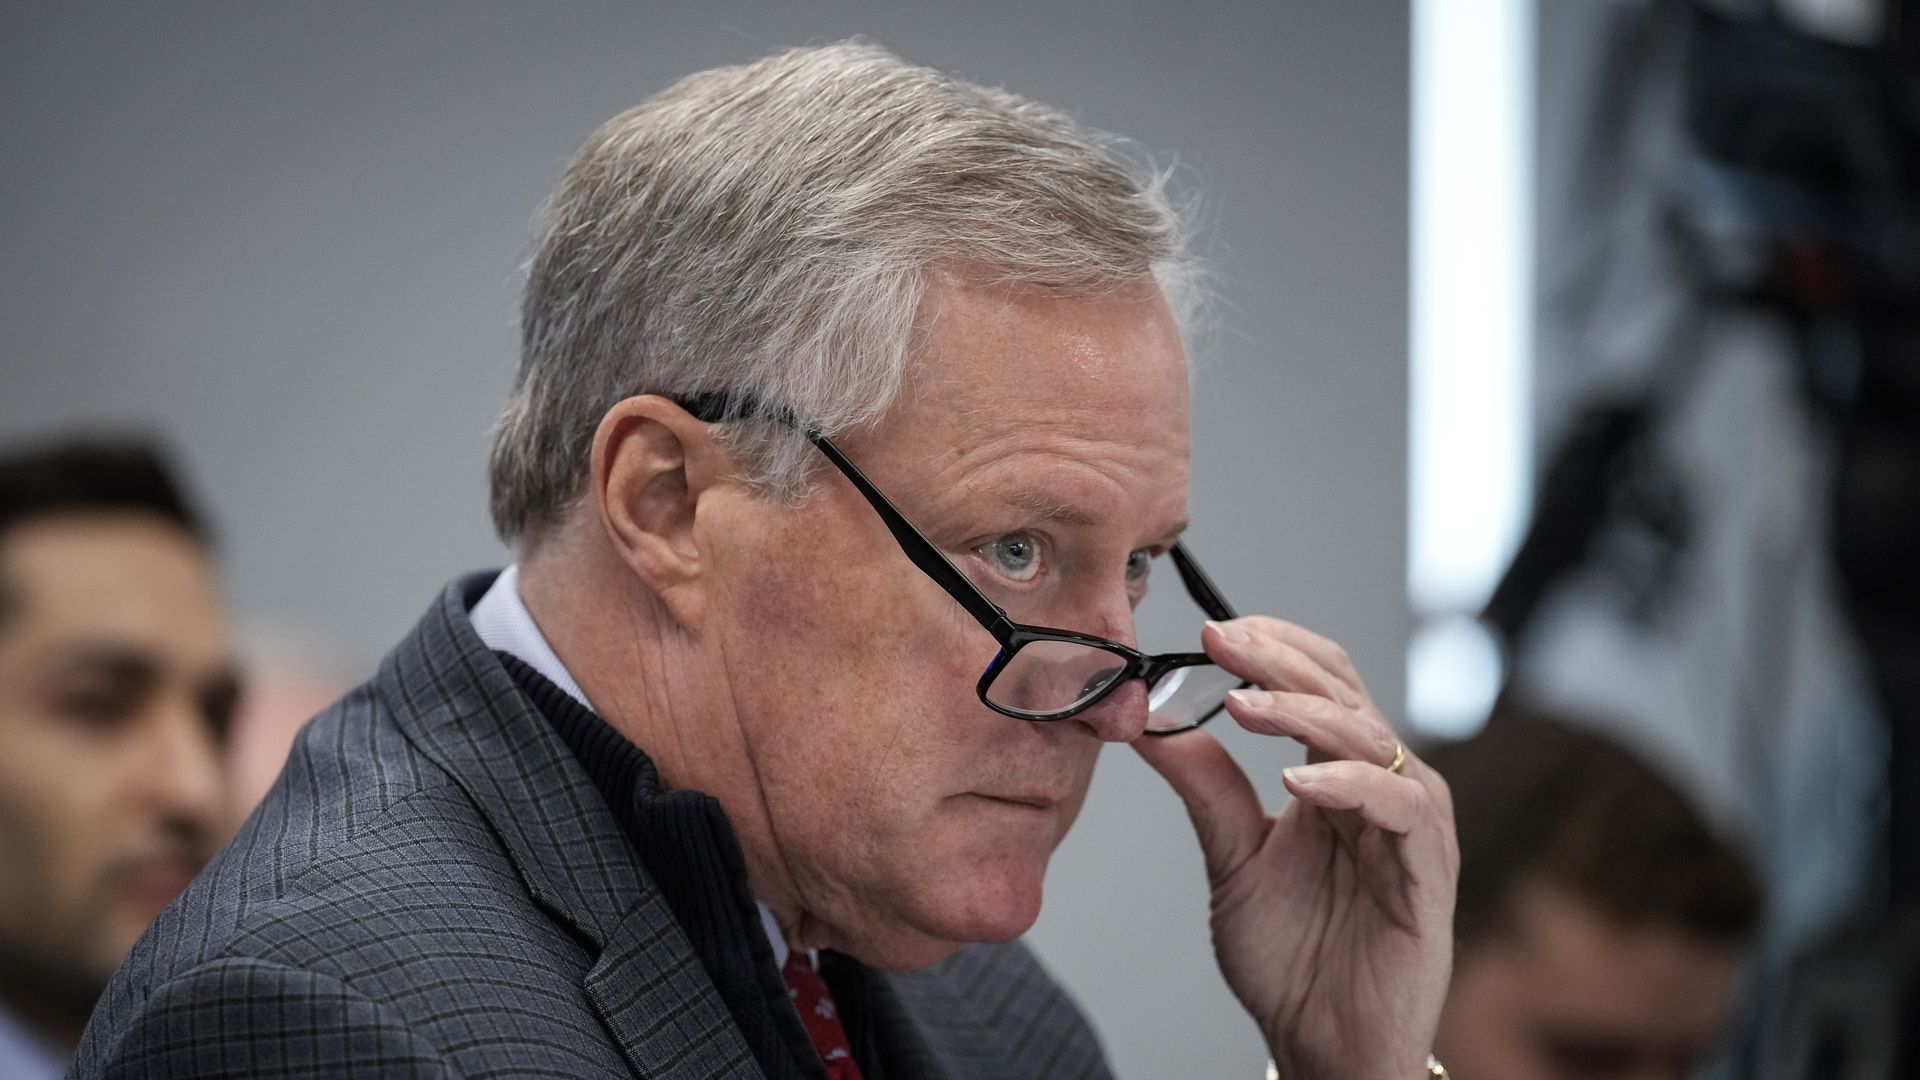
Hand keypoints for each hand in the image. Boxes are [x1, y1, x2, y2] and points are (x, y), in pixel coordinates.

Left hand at [1133, 617, 1456, 1079]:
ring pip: (1370, 736)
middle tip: (1220, 641)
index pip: (1317, 681)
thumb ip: (1205, 786)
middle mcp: (1380, 786)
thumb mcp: (1232, 857)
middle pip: (1343, 691)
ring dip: (1305, 712)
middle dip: (1279, 660)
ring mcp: (1410, 823)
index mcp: (1336, 773)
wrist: (1325, 1044)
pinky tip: (1296, 781)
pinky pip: (1399, 806)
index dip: (1269, 649)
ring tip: (1243, 705)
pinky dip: (1347, 784)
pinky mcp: (1429, 868)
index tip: (1207, 632)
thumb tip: (1151, 719)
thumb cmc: (1293, 956)